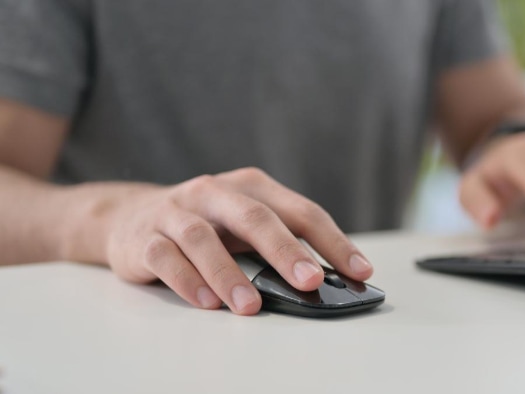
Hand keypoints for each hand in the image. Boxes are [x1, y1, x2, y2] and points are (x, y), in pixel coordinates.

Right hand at [105, 167, 373, 314]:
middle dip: (286, 251)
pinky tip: (207, 303)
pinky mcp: (145, 237)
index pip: (300, 211)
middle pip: (255, 217)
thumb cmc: (205, 224)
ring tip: (251, 306)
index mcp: (250, 186)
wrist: (129, 217)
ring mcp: (177, 212)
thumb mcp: (243, 225)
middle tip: (311, 282)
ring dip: (230, 274)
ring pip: (203, 238)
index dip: (333, 241)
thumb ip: (278, 245)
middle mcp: (214, 192)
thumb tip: (324, 282)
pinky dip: (188, 281)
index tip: (360, 272)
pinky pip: (166, 258)